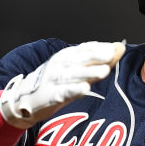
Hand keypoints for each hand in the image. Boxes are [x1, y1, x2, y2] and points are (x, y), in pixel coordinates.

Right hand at [0, 41, 125, 128]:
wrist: (25, 98)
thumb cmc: (57, 81)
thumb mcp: (76, 67)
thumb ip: (98, 59)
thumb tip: (119, 47)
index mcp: (67, 56)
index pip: (85, 49)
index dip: (100, 48)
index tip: (116, 48)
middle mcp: (61, 65)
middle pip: (81, 59)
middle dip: (97, 56)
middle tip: (112, 54)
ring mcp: (54, 79)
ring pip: (74, 75)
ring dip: (89, 72)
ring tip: (104, 71)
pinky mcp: (51, 95)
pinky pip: (64, 92)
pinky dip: (74, 90)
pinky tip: (85, 89)